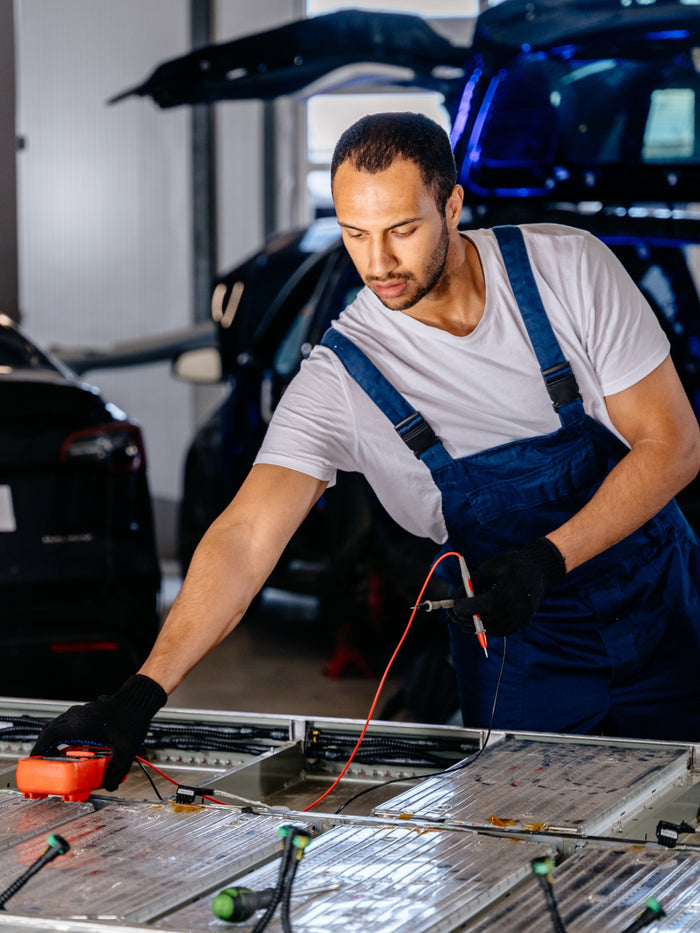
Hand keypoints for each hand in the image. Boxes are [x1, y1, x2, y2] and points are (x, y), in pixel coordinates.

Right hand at [31, 674, 166, 790]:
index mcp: (78, 724)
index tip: (34, 763)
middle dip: (45, 749)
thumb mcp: (125, 749)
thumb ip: (117, 771)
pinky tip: (77, 748)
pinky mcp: (87, 713)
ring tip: (60, 759)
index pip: (48, 736)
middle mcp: (75, 716)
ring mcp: (80, 712)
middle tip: (45, 765)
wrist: (139, 699)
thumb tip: (110, 786)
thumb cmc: (131, 718)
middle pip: (50, 732)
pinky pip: (68, 724)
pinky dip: (65, 736)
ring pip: (59, 727)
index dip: (38, 750)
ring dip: (55, 742)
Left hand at [448, 538, 565, 636]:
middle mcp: (515, 609)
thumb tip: (454, 595)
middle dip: (464, 618)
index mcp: (507, 593)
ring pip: (490, 628)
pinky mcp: (521, 623)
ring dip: (472, 625)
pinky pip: (499, 631)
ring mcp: (519, 618)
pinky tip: (475, 621)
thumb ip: (472, 582)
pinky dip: (485, 628)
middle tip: (451, 613)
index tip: (452, 605)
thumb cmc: (513, 564)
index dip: (465, 608)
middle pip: (485, 620)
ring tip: (459, 617)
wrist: (539, 569)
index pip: (483, 606)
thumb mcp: (490, 567)